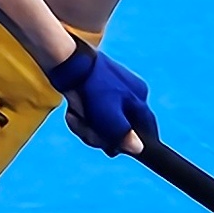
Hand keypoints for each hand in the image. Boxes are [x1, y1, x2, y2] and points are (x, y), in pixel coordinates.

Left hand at [47, 40, 156, 155]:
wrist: (67, 63)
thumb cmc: (93, 90)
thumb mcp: (110, 120)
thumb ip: (125, 137)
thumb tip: (138, 149)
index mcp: (140, 98)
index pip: (146, 129)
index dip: (132, 144)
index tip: (115, 149)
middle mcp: (130, 94)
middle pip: (120, 130)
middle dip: (100, 135)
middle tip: (87, 130)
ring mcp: (112, 92)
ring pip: (103, 123)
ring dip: (86, 126)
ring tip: (75, 117)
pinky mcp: (95, 90)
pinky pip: (91, 113)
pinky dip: (81, 116)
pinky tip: (72, 111)